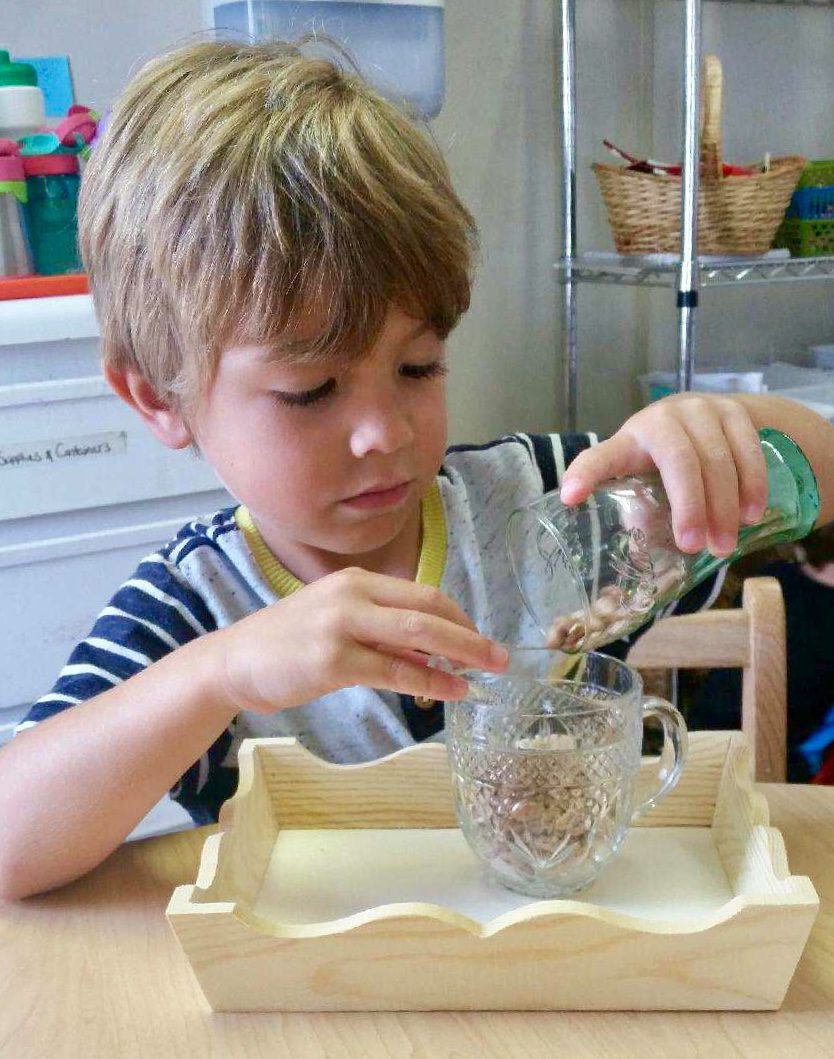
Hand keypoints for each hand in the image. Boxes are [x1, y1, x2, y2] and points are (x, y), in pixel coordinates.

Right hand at [213, 567, 508, 713]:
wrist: (233, 663)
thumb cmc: (287, 645)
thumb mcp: (337, 624)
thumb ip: (382, 633)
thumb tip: (431, 651)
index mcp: (356, 582)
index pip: (423, 593)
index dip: (459, 617)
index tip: (479, 639)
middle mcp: (352, 595)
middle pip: (429, 609)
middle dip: (471, 634)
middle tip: (502, 656)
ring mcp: (341, 625)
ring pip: (418, 635)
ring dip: (461, 653)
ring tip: (488, 670)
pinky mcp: (332, 660)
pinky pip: (395, 670)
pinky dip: (430, 679)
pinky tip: (452, 689)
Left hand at [559, 394, 768, 555]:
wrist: (713, 417)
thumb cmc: (669, 462)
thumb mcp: (646, 482)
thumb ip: (641, 517)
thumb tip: (633, 579)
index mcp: (628, 443)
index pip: (601, 458)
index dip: (584, 475)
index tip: (571, 498)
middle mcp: (661, 420)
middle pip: (678, 461)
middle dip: (689, 507)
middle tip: (694, 547)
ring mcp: (700, 411)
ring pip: (717, 458)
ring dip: (724, 506)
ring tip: (725, 543)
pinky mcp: (734, 411)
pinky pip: (747, 450)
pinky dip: (752, 485)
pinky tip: (750, 515)